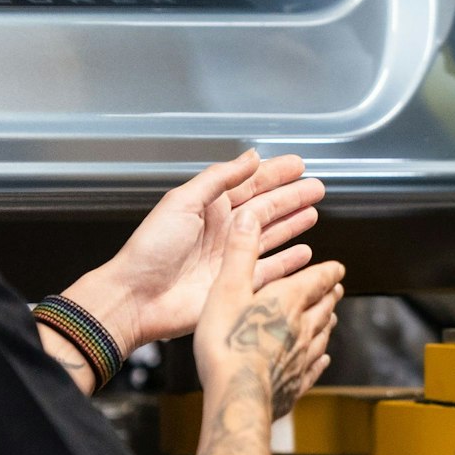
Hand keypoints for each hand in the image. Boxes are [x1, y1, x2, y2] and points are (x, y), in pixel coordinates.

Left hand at [76, 151, 324, 349]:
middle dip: (291, 197)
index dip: (275, 174)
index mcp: (209, 208)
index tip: (298, 164)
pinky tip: (303, 252)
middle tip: (316, 187)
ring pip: (271, 236)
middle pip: (266, 209)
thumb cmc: (151, 250)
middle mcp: (223, 231)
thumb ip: (218, 179)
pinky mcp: (236, 284)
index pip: (250, 184)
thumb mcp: (182, 202)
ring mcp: (231, 258)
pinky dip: (288, 261)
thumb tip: (250, 157)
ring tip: (313, 212)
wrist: (137, 297)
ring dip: (292, 224)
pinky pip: (270, 270)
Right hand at [194, 212, 343, 419]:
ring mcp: (302, 358)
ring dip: (328, 323)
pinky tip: (322, 359)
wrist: (238, 397)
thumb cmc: (228, 345)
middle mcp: (302, 328)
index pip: (317, 280)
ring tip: (331, 317)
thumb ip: (240, 254)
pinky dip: (320, 360)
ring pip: (323, 336)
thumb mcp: (227, 289)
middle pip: (324, 307)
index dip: (329, 271)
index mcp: (287, 301)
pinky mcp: (296, 384)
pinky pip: (314, 368)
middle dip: (331, 295)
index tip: (337, 267)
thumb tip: (248, 220)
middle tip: (336, 288)